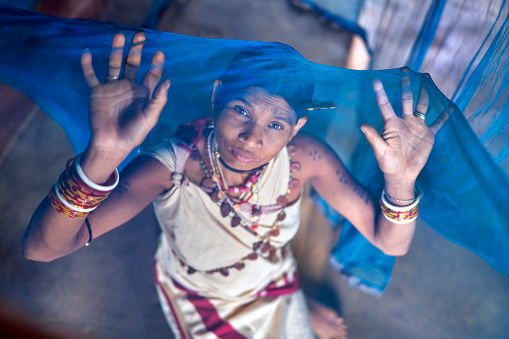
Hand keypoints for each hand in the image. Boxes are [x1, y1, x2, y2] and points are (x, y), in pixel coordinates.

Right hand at [81, 32, 170, 155]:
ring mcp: (112, 88)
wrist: (112, 144)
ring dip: (116, 50)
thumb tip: (168, 81)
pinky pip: (91, 76)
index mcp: (143, 94)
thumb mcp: (149, 118)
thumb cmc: (133, 134)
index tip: (159, 53)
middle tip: (140, 35)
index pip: (151, 75)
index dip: (156, 64)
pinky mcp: (97, 92)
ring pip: (114, 64)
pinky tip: (87, 53)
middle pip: (132, 64)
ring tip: (119, 36)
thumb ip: (158, 100)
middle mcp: (128, 88)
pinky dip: (88, 65)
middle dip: (136, 50)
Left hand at [360, 72, 448, 181]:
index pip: (385, 105)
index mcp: (391, 124)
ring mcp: (417, 126)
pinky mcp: (428, 134)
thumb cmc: (387, 163)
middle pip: (406, 99)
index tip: (376, 80)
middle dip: (406, 85)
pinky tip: (450, 107)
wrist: (402, 174)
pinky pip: (437, 123)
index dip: (380, 93)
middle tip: (406, 69)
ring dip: (425, 93)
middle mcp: (404, 121)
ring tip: (427, 78)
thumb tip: (361, 125)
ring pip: (422, 106)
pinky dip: (444, 116)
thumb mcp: (380, 151)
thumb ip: (373, 137)